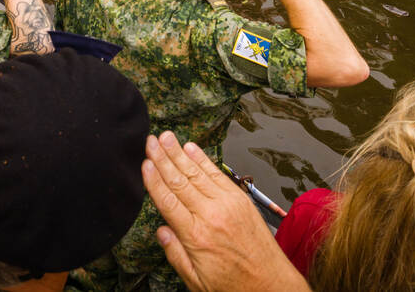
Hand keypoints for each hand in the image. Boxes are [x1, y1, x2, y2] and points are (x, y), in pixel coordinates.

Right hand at [142, 132, 309, 291]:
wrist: (270, 285)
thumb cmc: (233, 285)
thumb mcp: (196, 281)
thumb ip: (175, 254)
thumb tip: (161, 230)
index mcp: (196, 237)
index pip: (168, 202)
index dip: (154, 180)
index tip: (144, 163)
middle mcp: (211, 216)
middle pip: (180, 181)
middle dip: (163, 158)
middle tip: (151, 140)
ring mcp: (228, 205)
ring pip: (197, 174)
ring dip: (180, 153)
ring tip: (167, 137)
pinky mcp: (240, 200)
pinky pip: (217, 175)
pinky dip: (203, 160)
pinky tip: (192, 148)